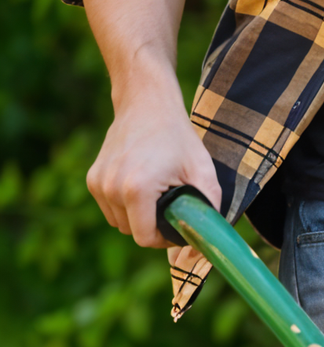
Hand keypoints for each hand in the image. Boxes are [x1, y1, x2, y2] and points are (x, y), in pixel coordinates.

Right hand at [87, 79, 220, 247]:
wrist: (147, 105)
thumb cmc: (178, 138)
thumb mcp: (204, 171)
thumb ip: (209, 208)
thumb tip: (207, 241)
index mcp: (137, 189)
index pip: (145, 239)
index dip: (165, 239)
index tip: (178, 227)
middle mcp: (111, 188)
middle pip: (131, 231)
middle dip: (153, 227)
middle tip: (172, 207)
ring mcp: (98, 183)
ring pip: (119, 221)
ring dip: (138, 216)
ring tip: (158, 193)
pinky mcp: (92, 178)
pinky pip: (110, 207)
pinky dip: (125, 205)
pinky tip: (142, 185)